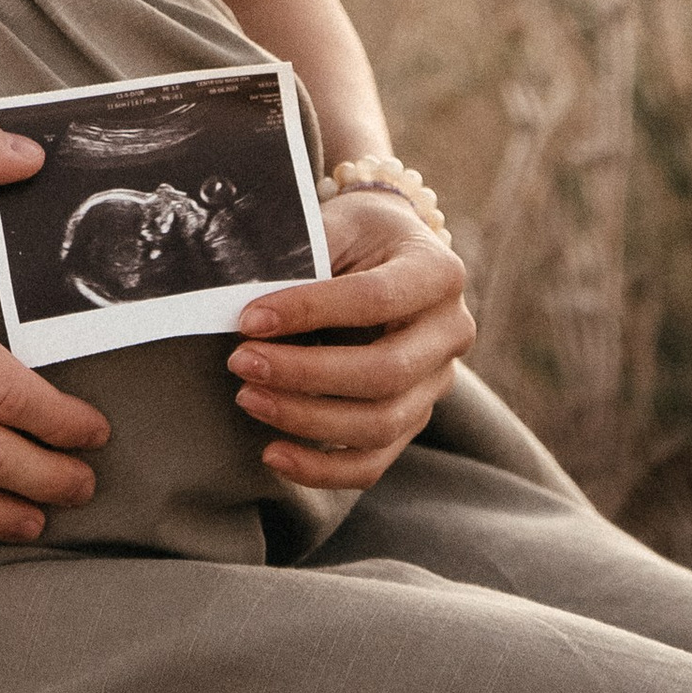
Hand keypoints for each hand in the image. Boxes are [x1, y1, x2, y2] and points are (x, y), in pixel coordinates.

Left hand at [227, 190, 474, 489]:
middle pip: (386, 373)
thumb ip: (303, 257)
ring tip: (248, 398)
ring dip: (306, 420)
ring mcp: (437, 382)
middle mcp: (450, 333)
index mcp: (437, 272)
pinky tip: (274, 454)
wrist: (392, 251)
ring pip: (380, 424)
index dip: (310, 311)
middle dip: (305, 375)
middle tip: (241, 363)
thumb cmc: (358, 235)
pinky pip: (373, 461)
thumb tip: (241, 300)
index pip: (375, 300)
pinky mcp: (413, 417)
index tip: (249, 319)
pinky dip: (322, 468)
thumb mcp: (338, 224)